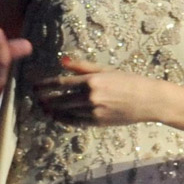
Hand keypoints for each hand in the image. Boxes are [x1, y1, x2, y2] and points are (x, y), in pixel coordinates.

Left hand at [32, 55, 160, 124]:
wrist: (148, 100)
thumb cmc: (129, 81)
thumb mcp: (106, 70)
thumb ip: (82, 66)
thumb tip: (61, 61)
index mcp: (91, 80)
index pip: (61, 82)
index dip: (45, 85)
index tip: (35, 86)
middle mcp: (90, 96)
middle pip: (60, 99)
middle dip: (46, 98)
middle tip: (36, 98)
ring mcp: (94, 111)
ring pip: (66, 112)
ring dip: (53, 110)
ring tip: (44, 108)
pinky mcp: (99, 122)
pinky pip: (76, 121)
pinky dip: (64, 119)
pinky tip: (57, 117)